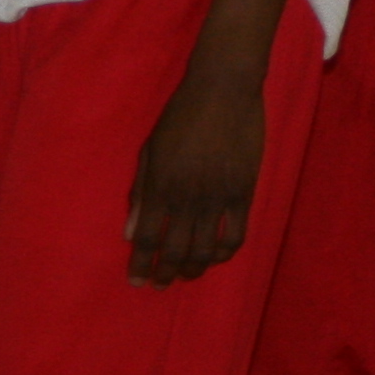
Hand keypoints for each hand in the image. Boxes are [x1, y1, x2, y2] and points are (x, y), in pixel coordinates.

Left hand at [126, 71, 265, 285]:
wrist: (223, 89)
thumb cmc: (180, 114)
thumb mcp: (149, 149)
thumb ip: (140, 191)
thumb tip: (130, 232)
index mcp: (160, 185)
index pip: (146, 239)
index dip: (140, 265)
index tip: (137, 280)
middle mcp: (187, 197)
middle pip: (175, 252)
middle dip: (165, 274)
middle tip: (160, 284)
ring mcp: (218, 197)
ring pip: (205, 250)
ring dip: (193, 270)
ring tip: (186, 275)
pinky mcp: (244, 192)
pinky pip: (235, 236)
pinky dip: (223, 254)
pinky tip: (215, 257)